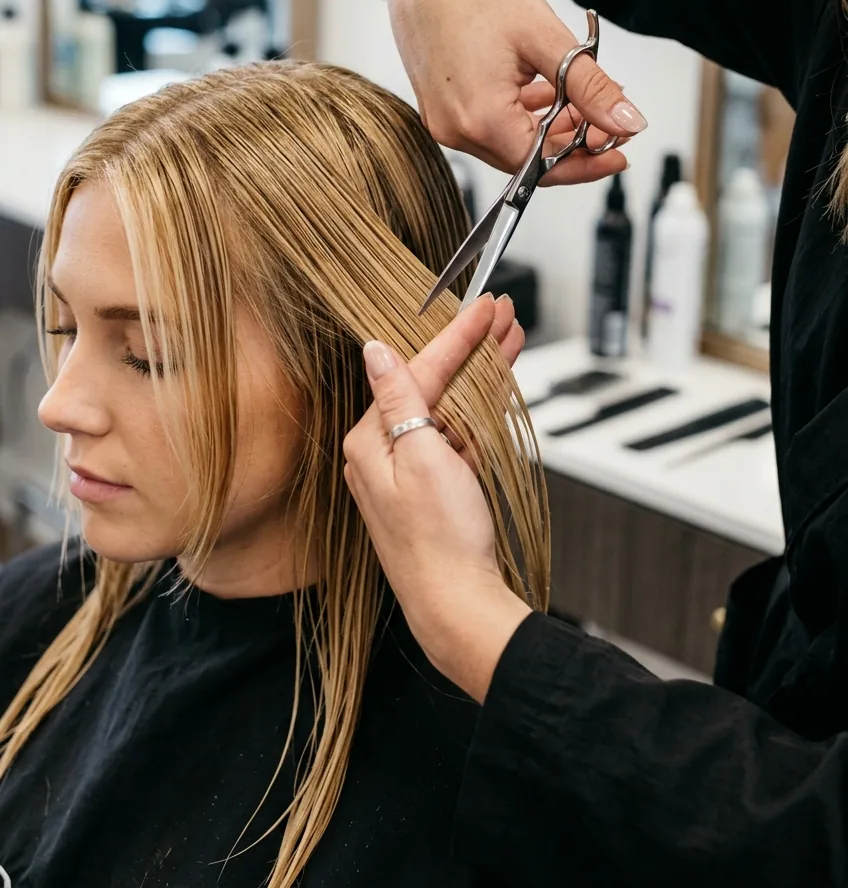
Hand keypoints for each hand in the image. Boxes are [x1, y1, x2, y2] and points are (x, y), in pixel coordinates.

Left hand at [343, 295, 531, 702]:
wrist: (458, 604)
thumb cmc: (440, 541)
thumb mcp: (422, 455)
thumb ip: (399, 397)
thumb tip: (374, 350)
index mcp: (369, 441)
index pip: (417, 370)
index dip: (456, 335)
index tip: (484, 307)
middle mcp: (381, 454)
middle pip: (432, 385)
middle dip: (471, 349)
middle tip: (503, 315)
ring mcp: (407, 473)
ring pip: (447, 409)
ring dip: (480, 375)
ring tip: (510, 340)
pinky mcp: (430, 491)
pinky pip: (454, 439)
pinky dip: (478, 414)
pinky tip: (497, 390)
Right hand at [382, 0, 646, 181]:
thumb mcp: (546, 39)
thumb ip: (591, 89)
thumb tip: (627, 123)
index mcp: (480, 118)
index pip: (544, 165)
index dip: (587, 161)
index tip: (619, 152)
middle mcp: (455, 129)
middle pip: (527, 159)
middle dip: (572, 142)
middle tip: (608, 117)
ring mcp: (444, 121)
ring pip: (511, 144)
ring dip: (551, 128)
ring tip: (582, 96)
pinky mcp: (441, 108)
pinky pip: (490, 127)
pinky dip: (524, 116)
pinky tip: (549, 91)